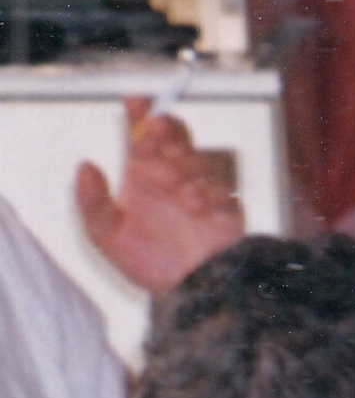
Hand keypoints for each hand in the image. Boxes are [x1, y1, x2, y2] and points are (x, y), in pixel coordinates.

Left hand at [74, 100, 242, 296]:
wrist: (189, 295)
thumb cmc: (151, 266)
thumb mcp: (107, 237)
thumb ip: (92, 203)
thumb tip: (85, 167)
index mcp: (144, 175)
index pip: (141, 135)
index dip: (138, 114)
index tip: (134, 103)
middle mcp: (173, 176)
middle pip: (175, 135)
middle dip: (166, 129)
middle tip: (154, 132)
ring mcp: (201, 189)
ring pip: (199, 157)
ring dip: (185, 164)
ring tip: (173, 188)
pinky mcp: (226, 208)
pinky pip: (223, 188)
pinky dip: (207, 192)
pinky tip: (193, 206)